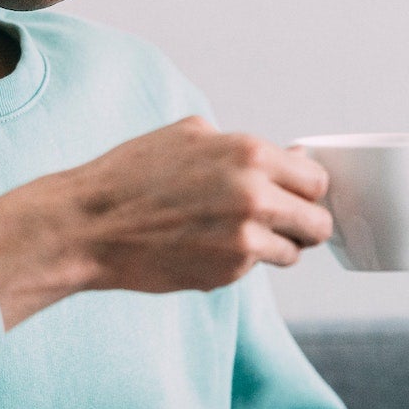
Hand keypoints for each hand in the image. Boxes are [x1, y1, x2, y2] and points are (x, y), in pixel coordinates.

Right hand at [0, 116, 333, 327]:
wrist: (89, 225)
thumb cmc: (132, 175)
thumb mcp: (188, 136)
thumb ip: (244, 147)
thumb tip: (292, 158)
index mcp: (248, 153)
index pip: (316, 179)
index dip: (304, 189)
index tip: (291, 195)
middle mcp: (254, 194)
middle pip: (318, 222)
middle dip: (302, 223)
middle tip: (278, 223)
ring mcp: (244, 238)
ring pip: (294, 252)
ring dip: (274, 247)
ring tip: (235, 236)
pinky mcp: (228, 272)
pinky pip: (256, 269)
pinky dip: (239, 262)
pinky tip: (204, 247)